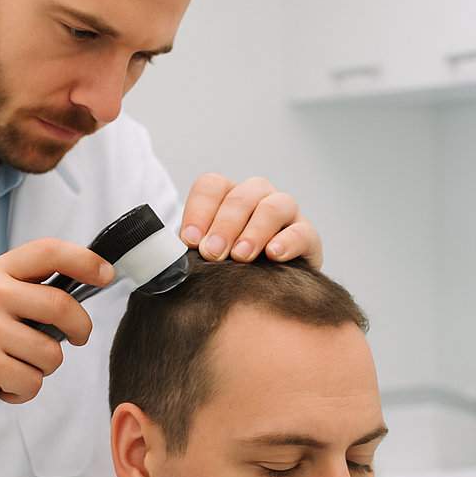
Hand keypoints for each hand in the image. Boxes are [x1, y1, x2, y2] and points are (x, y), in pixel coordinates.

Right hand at [0, 238, 114, 432]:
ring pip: (51, 354)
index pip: (48, 252)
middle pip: (62, 306)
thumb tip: (79, 294)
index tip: (106, 274)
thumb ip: (24, 291)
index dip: (85, 260)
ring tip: (15, 366)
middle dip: (81, 329)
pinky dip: (24, 391)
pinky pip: (33, 382)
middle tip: (76, 338)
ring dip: (43, 368)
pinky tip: (1, 384)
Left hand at [178, 174, 322, 267]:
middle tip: (213, 253)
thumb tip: (168, 259)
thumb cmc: (232, 267)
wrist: (269, 289)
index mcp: (228, 195)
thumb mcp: (208, 255)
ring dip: (253, 232)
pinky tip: (273, 255)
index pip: (211, 186)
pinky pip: (301, 231)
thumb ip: (191, 251)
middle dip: (223, 226)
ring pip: (271, 207)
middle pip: (240, 197)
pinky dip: (287, 242)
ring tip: (241, 257)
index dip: (198, 211)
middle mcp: (257, 196)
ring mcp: (285, 212)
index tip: (191, 241)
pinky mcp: (307, 235)